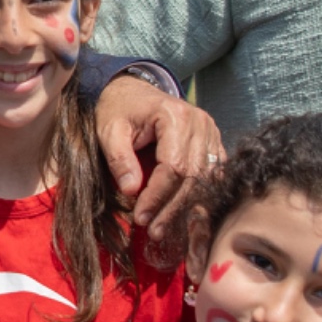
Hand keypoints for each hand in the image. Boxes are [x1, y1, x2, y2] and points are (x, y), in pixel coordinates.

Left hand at [95, 76, 223, 239]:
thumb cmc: (118, 109)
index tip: (141, 218)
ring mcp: (211, 133)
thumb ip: (119, 158)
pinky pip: (213, 177)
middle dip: (173, 208)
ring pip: (207, 180)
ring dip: (187, 208)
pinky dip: (199, 197)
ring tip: (166, 229)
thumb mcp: (109, 129)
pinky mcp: (213, 144)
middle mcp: (201, 124)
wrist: (132, 91)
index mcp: (176, 116)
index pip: (173, 166)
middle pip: (194, 177)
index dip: (157, 196)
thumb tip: (131, 191)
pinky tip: (184, 217)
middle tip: (154, 231)